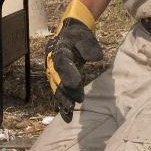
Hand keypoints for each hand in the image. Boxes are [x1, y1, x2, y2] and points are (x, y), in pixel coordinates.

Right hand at [45, 3, 101, 122]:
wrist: (69, 33)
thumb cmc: (79, 35)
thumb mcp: (85, 35)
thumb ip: (89, 46)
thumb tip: (96, 58)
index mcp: (59, 50)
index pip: (63, 62)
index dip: (68, 73)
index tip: (76, 84)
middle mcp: (53, 63)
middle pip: (57, 79)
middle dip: (65, 92)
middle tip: (72, 104)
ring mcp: (55, 72)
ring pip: (57, 88)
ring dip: (63, 100)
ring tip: (69, 112)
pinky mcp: (59, 79)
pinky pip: (60, 92)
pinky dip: (63, 105)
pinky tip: (67, 117)